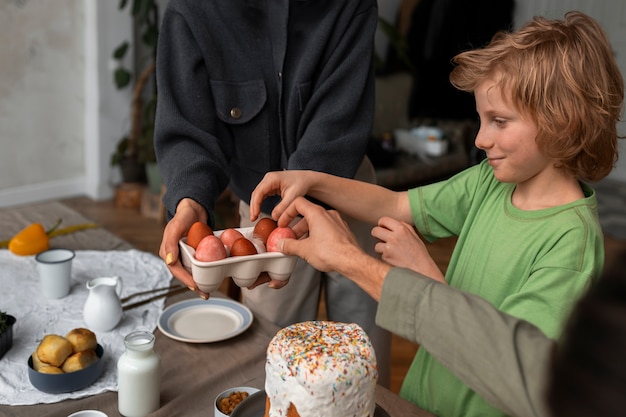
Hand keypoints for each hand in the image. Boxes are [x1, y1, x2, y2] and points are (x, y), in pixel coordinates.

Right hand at [159, 198, 210, 298]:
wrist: (194, 208)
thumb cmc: (183, 216)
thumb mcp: (176, 227)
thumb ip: (171, 243)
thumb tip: (169, 261)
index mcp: (167, 252)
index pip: (176, 270)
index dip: (185, 280)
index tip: (196, 286)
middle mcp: (175, 256)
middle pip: (183, 274)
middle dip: (193, 286)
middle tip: (205, 294)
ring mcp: (184, 255)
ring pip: (190, 272)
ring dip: (199, 282)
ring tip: (208, 292)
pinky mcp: (192, 253)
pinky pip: (197, 265)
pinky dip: (203, 272)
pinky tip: (212, 278)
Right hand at [249, 170, 314, 221]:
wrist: (307, 180)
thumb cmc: (302, 184)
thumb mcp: (293, 197)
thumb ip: (283, 207)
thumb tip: (274, 217)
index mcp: (272, 178)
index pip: (259, 192)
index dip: (255, 205)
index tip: (255, 215)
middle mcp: (268, 178)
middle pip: (256, 193)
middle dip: (254, 206)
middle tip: (253, 218)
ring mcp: (269, 182)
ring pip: (258, 194)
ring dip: (255, 205)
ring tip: (255, 217)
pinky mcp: (271, 186)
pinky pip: (262, 195)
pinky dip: (260, 203)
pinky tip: (259, 211)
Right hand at [276, 197, 390, 299]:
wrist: (352, 261)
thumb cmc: (332, 252)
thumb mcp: (304, 250)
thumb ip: (290, 246)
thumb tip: (283, 245)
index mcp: (317, 213)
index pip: (298, 203)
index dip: (287, 212)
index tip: (283, 222)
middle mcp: (328, 214)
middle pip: (307, 214)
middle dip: (296, 226)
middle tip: (290, 237)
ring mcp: (337, 222)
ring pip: (318, 222)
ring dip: (307, 231)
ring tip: (301, 245)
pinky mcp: (343, 231)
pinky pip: (327, 228)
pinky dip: (318, 235)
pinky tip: (314, 247)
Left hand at [372, 216, 445, 283]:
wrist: (421, 268)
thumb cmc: (419, 253)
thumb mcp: (415, 236)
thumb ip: (406, 227)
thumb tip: (398, 222)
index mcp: (401, 229)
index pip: (383, 220)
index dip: (381, 224)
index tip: (383, 228)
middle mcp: (394, 236)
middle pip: (375, 231)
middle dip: (376, 235)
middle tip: (381, 239)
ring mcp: (389, 247)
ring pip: (376, 245)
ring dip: (381, 248)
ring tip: (392, 252)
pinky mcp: (386, 257)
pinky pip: (381, 255)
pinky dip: (386, 257)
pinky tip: (395, 258)